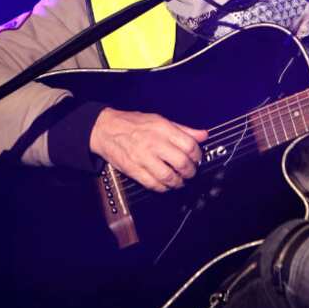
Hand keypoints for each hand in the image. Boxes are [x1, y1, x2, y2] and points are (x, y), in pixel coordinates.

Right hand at [89, 108, 207, 191]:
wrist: (105, 129)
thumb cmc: (132, 123)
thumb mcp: (159, 120)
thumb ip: (183, 129)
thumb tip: (203, 135)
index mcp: (162, 128)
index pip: (189, 145)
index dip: (197, 155)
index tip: (197, 159)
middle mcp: (153, 143)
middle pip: (181, 163)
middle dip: (190, 171)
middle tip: (190, 172)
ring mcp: (143, 158)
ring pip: (168, 176)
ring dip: (178, 182)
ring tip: (180, 180)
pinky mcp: (133, 170)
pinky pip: (153, 184)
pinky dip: (163, 188)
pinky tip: (166, 184)